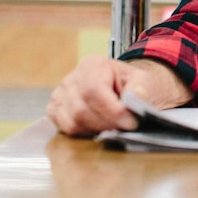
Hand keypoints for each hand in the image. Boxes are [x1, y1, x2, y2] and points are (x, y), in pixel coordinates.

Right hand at [47, 55, 191, 136]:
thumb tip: (138, 97)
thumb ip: (140, 87)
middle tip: (127, 129)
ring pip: (73, 122)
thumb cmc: (130, 84)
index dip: (112, 110)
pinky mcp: (54, 112)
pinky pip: (66, 129)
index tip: (131, 122)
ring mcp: (59, 96)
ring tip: (116, 128)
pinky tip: (101, 128)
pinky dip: (86, 133)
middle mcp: (71, 79)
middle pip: (82, 109)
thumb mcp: (142, 80)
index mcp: (92, 64)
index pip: (94, 90)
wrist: (120, 88)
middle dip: (107, 124)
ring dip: (98, 130)